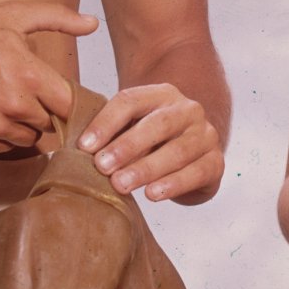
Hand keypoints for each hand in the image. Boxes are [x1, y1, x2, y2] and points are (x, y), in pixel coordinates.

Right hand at [0, 0, 98, 151]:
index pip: (70, 105)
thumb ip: (58, 18)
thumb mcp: (14, 15)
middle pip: (49, 124)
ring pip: (27, 139)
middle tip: (27, 92)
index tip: (61, 96)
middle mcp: (15, 106)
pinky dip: (1, 135)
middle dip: (44, 110)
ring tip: (6, 101)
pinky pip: (2, 147)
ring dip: (24, 125)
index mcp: (30, 76)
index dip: (69, 102)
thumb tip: (91, 23)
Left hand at [78, 84, 222, 202]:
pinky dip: (174, 184)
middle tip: (102, 167)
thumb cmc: (152, 143)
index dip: (106, 122)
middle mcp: (187, 109)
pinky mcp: (216, 162)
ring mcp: (205, 134)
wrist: (193, 156)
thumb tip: (72, 143)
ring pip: (178, 150)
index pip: (131, 101)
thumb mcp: (131, 129)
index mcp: (161, 94)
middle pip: (157, 124)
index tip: (84, 146)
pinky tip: (153, 194)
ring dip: (147, 168)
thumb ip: (107, 131)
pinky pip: (196, 172)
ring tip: (121, 185)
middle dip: (127, 146)